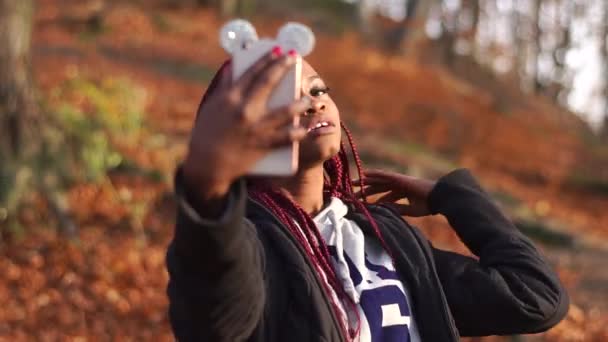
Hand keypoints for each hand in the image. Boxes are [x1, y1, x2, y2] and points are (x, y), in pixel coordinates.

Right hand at [183, 49, 308, 198]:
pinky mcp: (263, 145)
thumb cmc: (206, 133)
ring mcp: (256, 127)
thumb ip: (225, 86)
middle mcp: (245, 109)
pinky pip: (286, 137)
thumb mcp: (212, 106)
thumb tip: (233, 66)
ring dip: (300, 102)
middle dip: (282, 68)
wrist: (206, 164)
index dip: (266, 59)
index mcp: (230, 98)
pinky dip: (298, 132)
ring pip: (285, 111)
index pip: (251, 73)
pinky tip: (307, 128)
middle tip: (293, 57)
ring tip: (309, 98)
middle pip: (268, 83)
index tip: (277, 50)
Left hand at [353, 169, 436, 216]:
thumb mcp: (411, 210)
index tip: (362, 205)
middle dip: (365, 190)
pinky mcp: (400, 178)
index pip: (384, 195)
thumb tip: (385, 212)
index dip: (373, 200)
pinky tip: (364, 173)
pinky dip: (374, 174)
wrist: (440, 197)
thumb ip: (398, 210)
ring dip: (365, 181)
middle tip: (351, 194)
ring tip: (352, 183)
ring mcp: (400, 180)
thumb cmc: (430, 204)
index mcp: (403, 192)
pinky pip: (385, 175)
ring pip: (378, 180)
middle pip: (378, 187)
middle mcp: (399, 185)